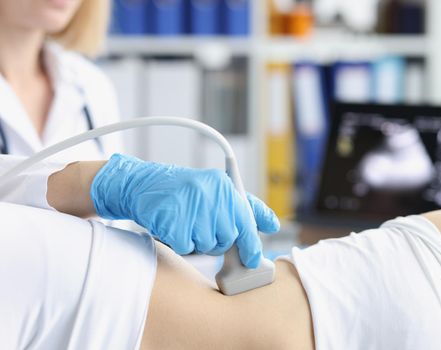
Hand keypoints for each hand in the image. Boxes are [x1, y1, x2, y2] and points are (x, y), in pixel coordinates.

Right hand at [90, 154, 279, 267]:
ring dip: (197, 241)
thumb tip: (273, 224)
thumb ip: (245, 207)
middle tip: (200, 226)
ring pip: (208, 245)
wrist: (142, 185)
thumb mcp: (217, 191)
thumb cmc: (184, 192)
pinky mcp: (176, 221)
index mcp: (225, 186)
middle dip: (215, 239)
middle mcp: (213, 194)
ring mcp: (194, 207)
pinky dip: (180, 243)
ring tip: (185, 222)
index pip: (246, 220)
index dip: (251, 244)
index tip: (253, 259)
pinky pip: (187, 247)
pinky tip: (173, 226)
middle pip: (227, 238)